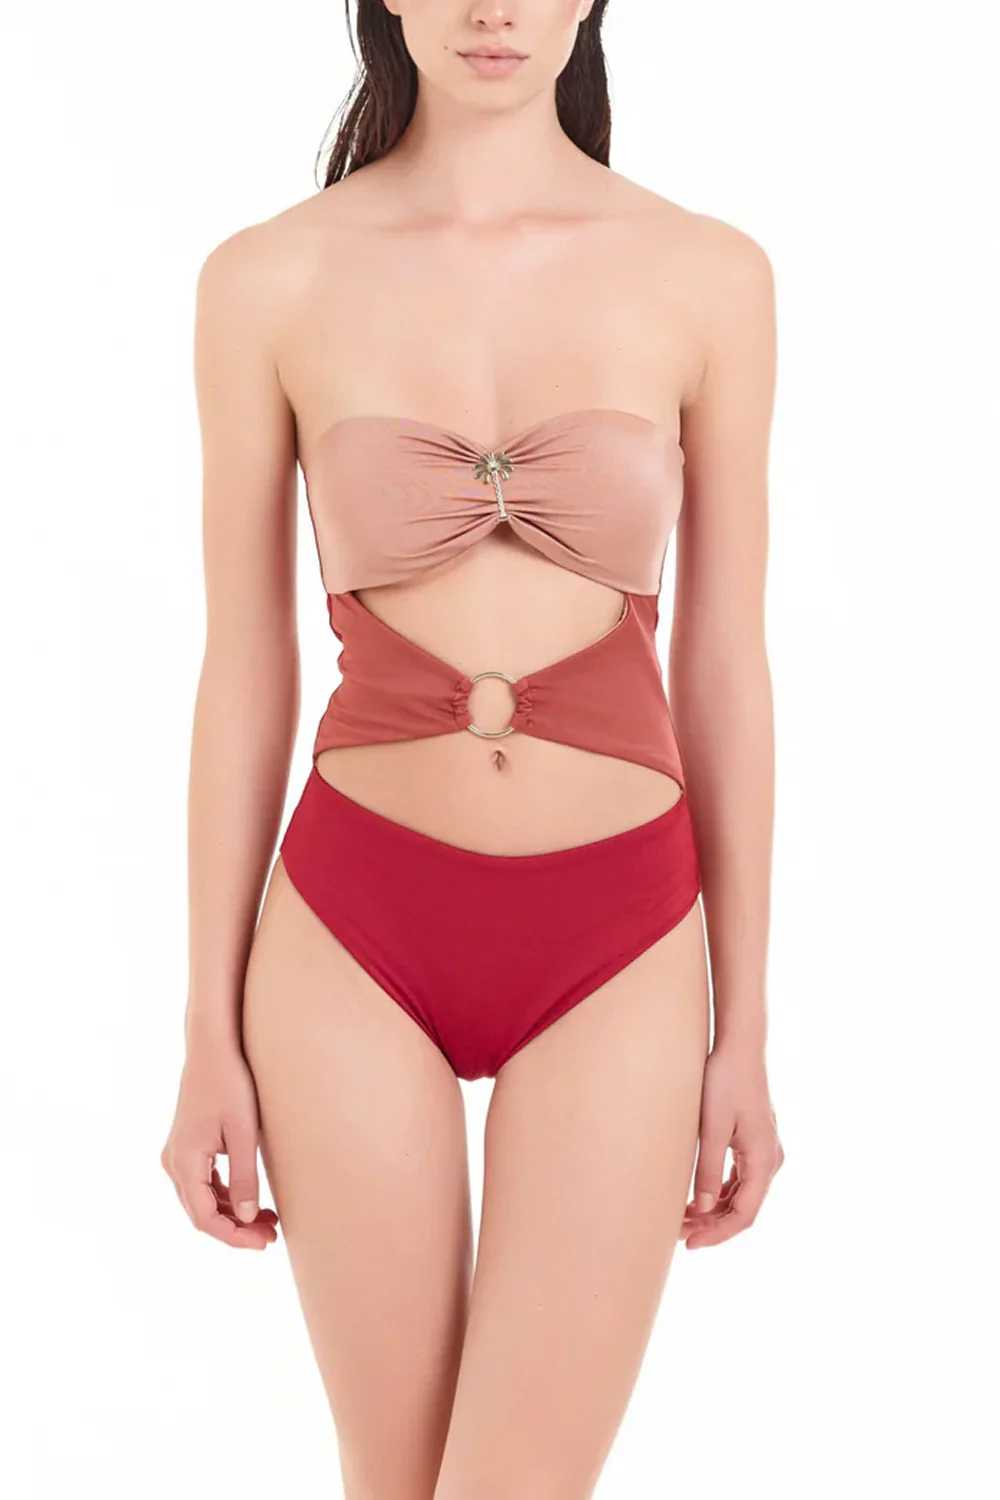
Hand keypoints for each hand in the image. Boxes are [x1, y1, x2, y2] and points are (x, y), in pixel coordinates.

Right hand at [161, 1043, 278, 1249]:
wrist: (212, 1048)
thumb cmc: (231, 1084)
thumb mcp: (244, 1133)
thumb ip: (244, 1177)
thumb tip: (248, 1218)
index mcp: (184, 1161)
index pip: (204, 1218)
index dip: (234, 1237)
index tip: (263, 1244)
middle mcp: (173, 1162)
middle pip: (201, 1213)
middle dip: (236, 1229)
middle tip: (272, 1236)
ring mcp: (177, 1154)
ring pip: (201, 1200)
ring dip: (232, 1214)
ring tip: (268, 1221)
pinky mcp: (187, 1147)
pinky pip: (202, 1184)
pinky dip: (224, 1197)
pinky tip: (251, 1201)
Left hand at [681, 1042, 783, 1248]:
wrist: (739, 1047)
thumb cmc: (724, 1082)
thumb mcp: (711, 1128)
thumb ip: (708, 1170)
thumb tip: (704, 1209)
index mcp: (763, 1160)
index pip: (744, 1215)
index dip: (718, 1234)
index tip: (690, 1244)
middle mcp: (770, 1159)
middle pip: (744, 1208)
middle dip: (712, 1225)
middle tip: (678, 1233)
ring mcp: (765, 1151)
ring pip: (742, 1194)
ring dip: (715, 1210)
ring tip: (683, 1217)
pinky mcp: (755, 1141)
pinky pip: (741, 1178)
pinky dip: (721, 1192)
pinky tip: (698, 1196)